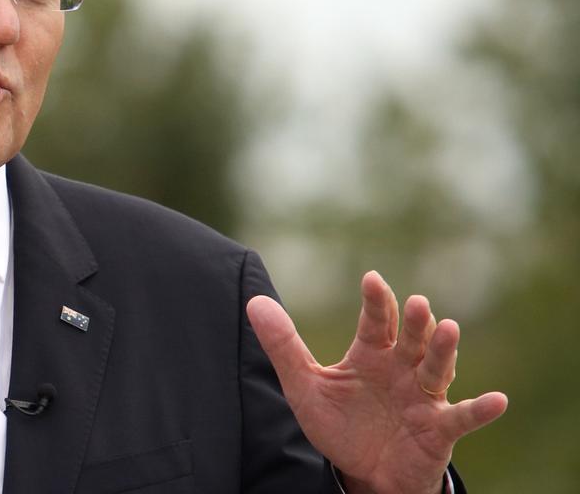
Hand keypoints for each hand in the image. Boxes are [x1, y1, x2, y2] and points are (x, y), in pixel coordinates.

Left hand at [247, 271, 506, 493]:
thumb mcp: (305, 386)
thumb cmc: (339, 424)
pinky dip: (480, 410)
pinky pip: (462, 417)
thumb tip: (254, 301)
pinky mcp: (439, 429)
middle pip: (410, 339)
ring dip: (443, 349)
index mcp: (371, 354)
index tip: (371, 279)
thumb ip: (282, 346)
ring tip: (448, 327)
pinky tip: (497, 401)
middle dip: (413, 322)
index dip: (375, 301)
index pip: (374, 321)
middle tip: (416, 303)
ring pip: (437, 368)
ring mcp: (423, 397)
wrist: (362, 473)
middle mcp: (401, 369)